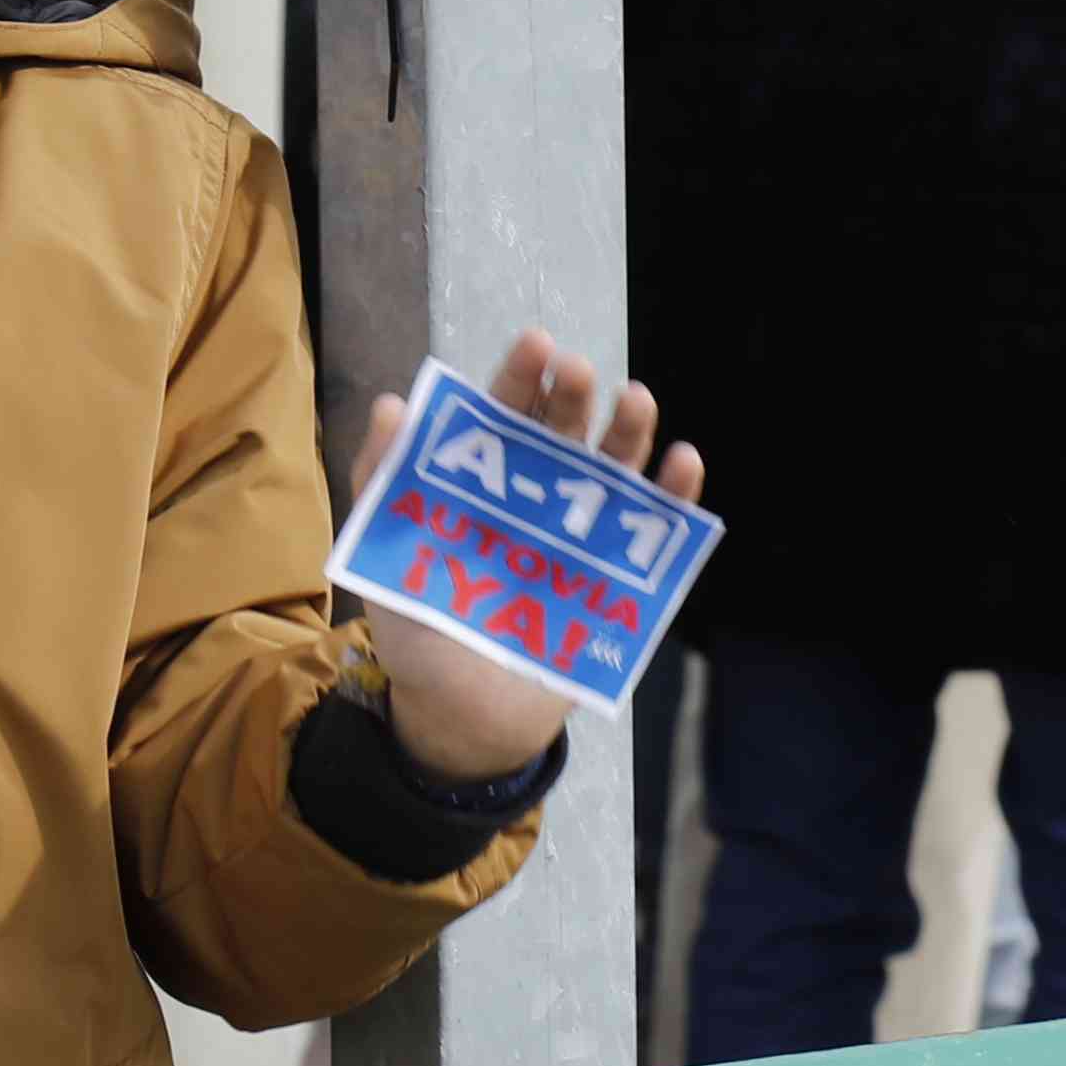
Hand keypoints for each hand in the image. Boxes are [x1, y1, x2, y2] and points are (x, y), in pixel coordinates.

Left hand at [362, 328, 703, 783]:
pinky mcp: (617, 582)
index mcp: (487, 484)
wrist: (460, 721)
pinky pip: (653, 531)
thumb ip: (383, 484)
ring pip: (613, 470)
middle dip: (572, 395)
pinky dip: (673, 495)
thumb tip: (391, 403)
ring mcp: (583, 537)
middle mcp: (540, 498)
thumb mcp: (386, 559)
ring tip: (636, 399)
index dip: (519, 377)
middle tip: (576, 371)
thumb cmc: (422, 634)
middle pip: (562, 432)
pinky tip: (682, 462)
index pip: (504, 415)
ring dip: (628, 430)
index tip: (536, 344)